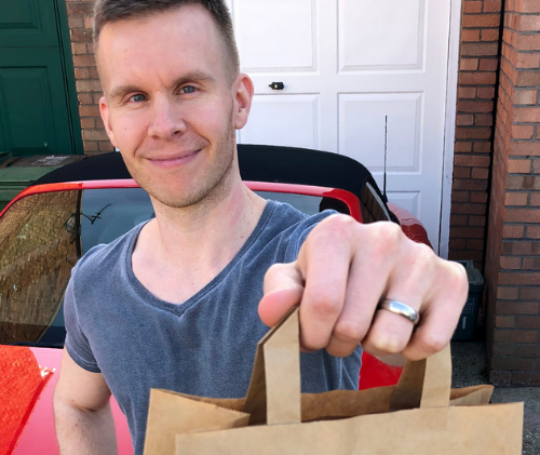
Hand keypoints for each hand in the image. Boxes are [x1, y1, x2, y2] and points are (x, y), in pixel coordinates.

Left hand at [258, 215, 467, 360]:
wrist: (367, 265)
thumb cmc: (326, 275)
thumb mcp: (293, 278)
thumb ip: (278, 292)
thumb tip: (275, 310)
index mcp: (338, 231)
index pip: (323, 304)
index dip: (312, 334)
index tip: (311, 334)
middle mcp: (383, 236)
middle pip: (353, 326)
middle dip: (339, 342)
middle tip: (341, 329)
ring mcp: (421, 257)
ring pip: (390, 338)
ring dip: (373, 346)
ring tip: (369, 324)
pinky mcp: (453, 280)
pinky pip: (430, 343)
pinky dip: (410, 350)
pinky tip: (399, 327)